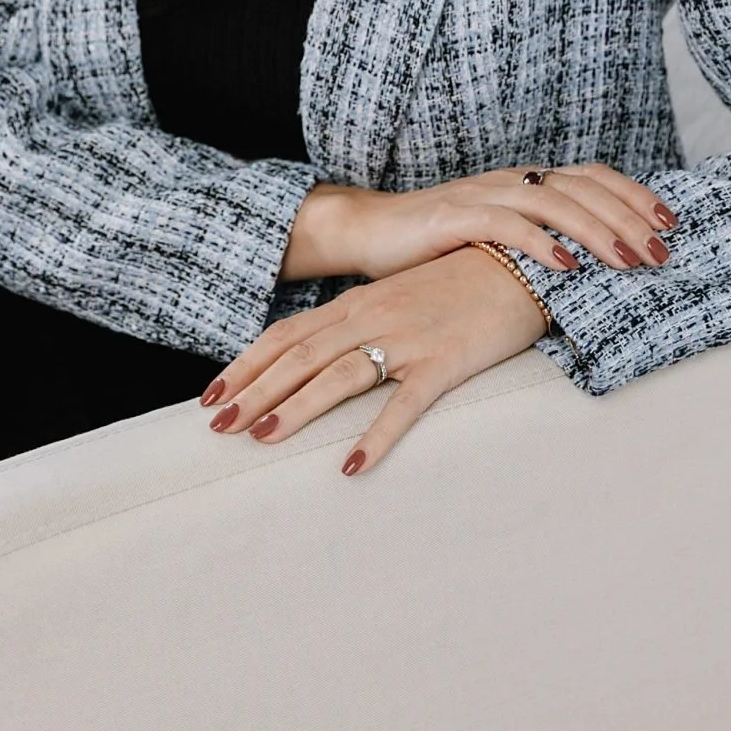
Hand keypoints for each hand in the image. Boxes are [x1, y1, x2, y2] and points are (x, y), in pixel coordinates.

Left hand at [202, 246, 546, 476]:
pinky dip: (374, 437)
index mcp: (357, 304)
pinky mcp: (444, 362)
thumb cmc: (459, 285)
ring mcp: (407, 339)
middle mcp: (372, 317)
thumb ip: (360, 324)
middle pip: (299, 356)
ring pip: (337, 376)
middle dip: (253, 391)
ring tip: (260, 440)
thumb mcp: (398, 298)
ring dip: (295, 408)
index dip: (244, 365)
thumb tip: (320, 359)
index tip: (210, 396)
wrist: (520, 265)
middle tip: (216, 426)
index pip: (285, 335)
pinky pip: (403, 405)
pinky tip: (351, 465)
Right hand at [281, 162, 675, 283]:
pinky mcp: (455, 215)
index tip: (670, 223)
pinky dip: (541, 243)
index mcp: (525, 181)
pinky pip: (507, 225)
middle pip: (584, 188)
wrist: (370, 232)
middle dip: (628, 219)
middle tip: (662, 252)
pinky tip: (567, 266)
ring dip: (597, 232)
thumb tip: (594, 266)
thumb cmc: (437, 244)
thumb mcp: (499, 239)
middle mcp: (511, 180)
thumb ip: (539, 241)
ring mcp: (484, 194)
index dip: (634, 195)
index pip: (592, 176)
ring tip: (629, 260)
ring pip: (554, 202)